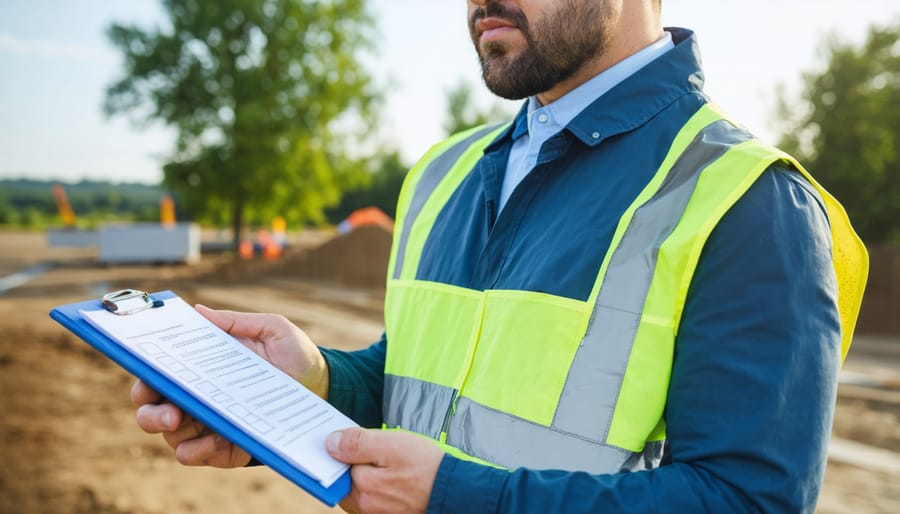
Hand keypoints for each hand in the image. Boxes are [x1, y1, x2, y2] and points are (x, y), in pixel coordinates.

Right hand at [132, 304, 327, 466]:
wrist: (324, 387)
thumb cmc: (295, 354)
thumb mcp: (272, 329)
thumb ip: (237, 322)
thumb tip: (200, 311)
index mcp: (203, 367)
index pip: (161, 373)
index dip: (145, 372)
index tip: (146, 370)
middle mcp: (199, 397)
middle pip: (154, 407)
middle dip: (150, 409)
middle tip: (165, 408)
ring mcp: (210, 424)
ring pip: (172, 435)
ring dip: (169, 430)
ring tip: (178, 422)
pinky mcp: (226, 447)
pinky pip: (199, 454)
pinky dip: (196, 451)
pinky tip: (202, 444)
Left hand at [326, 428, 443, 513]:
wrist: (458, 492)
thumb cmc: (428, 467)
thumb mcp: (392, 444)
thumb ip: (358, 443)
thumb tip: (330, 443)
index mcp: (363, 488)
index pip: (333, 468)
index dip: (337, 450)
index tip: (342, 437)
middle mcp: (366, 506)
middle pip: (345, 480)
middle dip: (349, 462)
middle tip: (366, 445)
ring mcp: (377, 512)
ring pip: (359, 489)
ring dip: (363, 473)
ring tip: (382, 459)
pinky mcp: (389, 513)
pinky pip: (373, 497)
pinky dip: (375, 483)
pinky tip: (391, 473)